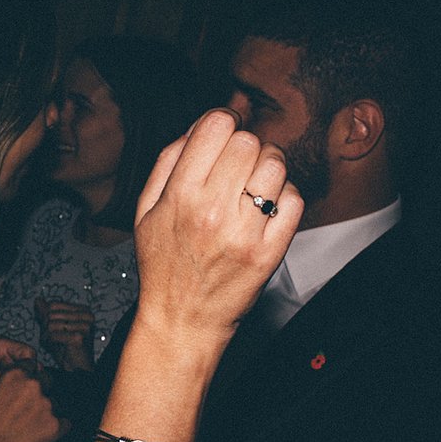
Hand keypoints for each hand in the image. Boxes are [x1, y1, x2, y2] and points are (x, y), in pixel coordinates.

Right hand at [0, 368, 62, 441]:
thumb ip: (12, 387)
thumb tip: (25, 392)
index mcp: (16, 373)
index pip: (32, 364)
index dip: (30, 377)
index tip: (26, 387)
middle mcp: (34, 385)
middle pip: (48, 381)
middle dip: (42, 392)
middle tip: (30, 409)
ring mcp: (46, 404)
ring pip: (56, 405)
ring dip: (48, 413)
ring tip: (30, 427)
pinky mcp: (55, 424)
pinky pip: (65, 424)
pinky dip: (57, 429)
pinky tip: (41, 435)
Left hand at [33, 298, 96, 371]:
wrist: (77, 368)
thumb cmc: (68, 350)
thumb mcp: (56, 327)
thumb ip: (47, 312)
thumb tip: (38, 300)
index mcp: (83, 310)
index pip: (54, 305)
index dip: (47, 317)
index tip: (54, 329)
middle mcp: (87, 316)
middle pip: (51, 314)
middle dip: (47, 328)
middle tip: (54, 339)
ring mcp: (84, 326)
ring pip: (51, 324)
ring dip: (48, 336)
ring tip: (56, 343)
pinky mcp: (79, 337)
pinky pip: (53, 334)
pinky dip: (50, 342)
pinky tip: (57, 347)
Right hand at [127, 109, 298, 348]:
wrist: (182, 320)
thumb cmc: (164, 263)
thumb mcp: (146, 209)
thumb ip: (169, 160)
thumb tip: (203, 124)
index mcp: (179, 195)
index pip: (216, 126)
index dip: (224, 122)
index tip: (224, 135)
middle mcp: (212, 211)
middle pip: (249, 142)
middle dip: (246, 145)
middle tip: (239, 165)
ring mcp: (244, 232)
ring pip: (276, 166)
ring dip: (269, 168)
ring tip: (255, 186)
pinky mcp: (269, 252)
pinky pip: (294, 201)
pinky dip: (285, 197)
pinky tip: (268, 209)